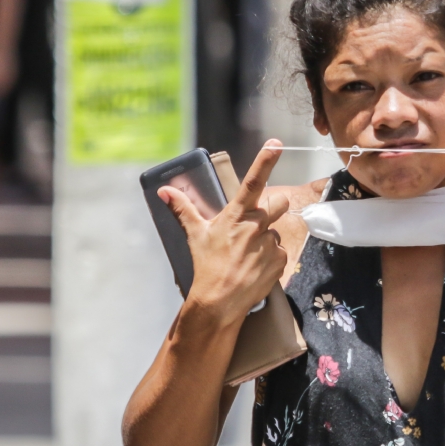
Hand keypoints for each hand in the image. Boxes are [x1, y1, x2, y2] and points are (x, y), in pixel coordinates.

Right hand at [160, 141, 289, 327]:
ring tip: (246, 255)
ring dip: (265, 238)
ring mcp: (270, 243)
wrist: (219, 302)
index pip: (253, 182)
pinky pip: (279, 252)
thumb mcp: (195, 234)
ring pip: (275, 231)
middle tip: (256, 223)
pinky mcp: (279, 260)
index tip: (277, 143)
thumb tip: (165, 190)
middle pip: (279, 202)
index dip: (266, 160)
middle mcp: (256, 225)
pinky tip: (254, 267)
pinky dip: (269, 258)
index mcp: (236, 215)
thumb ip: (183, 209)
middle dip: (273, 207)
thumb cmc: (206, 265)